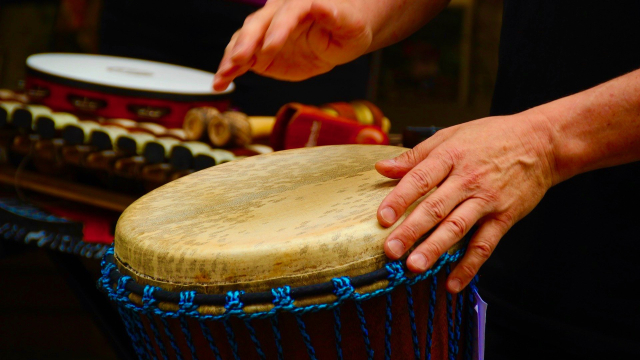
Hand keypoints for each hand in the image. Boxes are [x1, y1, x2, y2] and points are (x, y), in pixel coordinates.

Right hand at [213, 0, 372, 90]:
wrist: (339, 37)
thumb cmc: (348, 29)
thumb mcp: (351, 25)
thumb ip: (337, 17)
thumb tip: (322, 5)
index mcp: (301, 3)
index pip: (287, 14)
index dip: (277, 31)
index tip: (270, 49)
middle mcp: (278, 13)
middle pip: (257, 24)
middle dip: (247, 42)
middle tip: (240, 60)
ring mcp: (266, 33)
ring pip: (243, 40)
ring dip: (231, 58)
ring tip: (222, 76)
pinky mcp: (259, 52)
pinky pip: (241, 60)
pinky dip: (229, 71)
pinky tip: (219, 83)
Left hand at [376, 113, 557, 292]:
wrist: (541, 143)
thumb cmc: (490, 137)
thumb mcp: (450, 136)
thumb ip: (415, 156)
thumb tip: (382, 167)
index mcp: (450, 156)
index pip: (420, 179)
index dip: (399, 199)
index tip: (382, 218)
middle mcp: (467, 179)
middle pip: (435, 207)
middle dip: (411, 231)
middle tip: (391, 251)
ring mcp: (487, 200)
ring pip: (458, 228)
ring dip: (436, 249)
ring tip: (415, 266)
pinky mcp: (504, 217)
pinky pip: (485, 244)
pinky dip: (470, 265)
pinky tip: (453, 283)